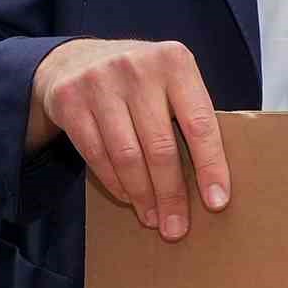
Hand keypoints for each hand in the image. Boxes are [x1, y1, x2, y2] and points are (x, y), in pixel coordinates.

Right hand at [25, 38, 228, 240]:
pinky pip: (97, 156)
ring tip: (154, 218)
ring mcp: (99, 82)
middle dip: (171, 195)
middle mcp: (137, 68)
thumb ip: (190, 115)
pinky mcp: (70, 101)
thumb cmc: (139, 81)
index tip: (217, 202)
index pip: (199, 123)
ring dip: (143, 196)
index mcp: (174, 61)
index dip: (210, 167)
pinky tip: (129, 198)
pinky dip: (116, 184)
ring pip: (127, 157)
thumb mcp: (170, 80)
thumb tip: (213, 182)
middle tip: (177, 227)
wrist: (75, 60)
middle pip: (160, 147)